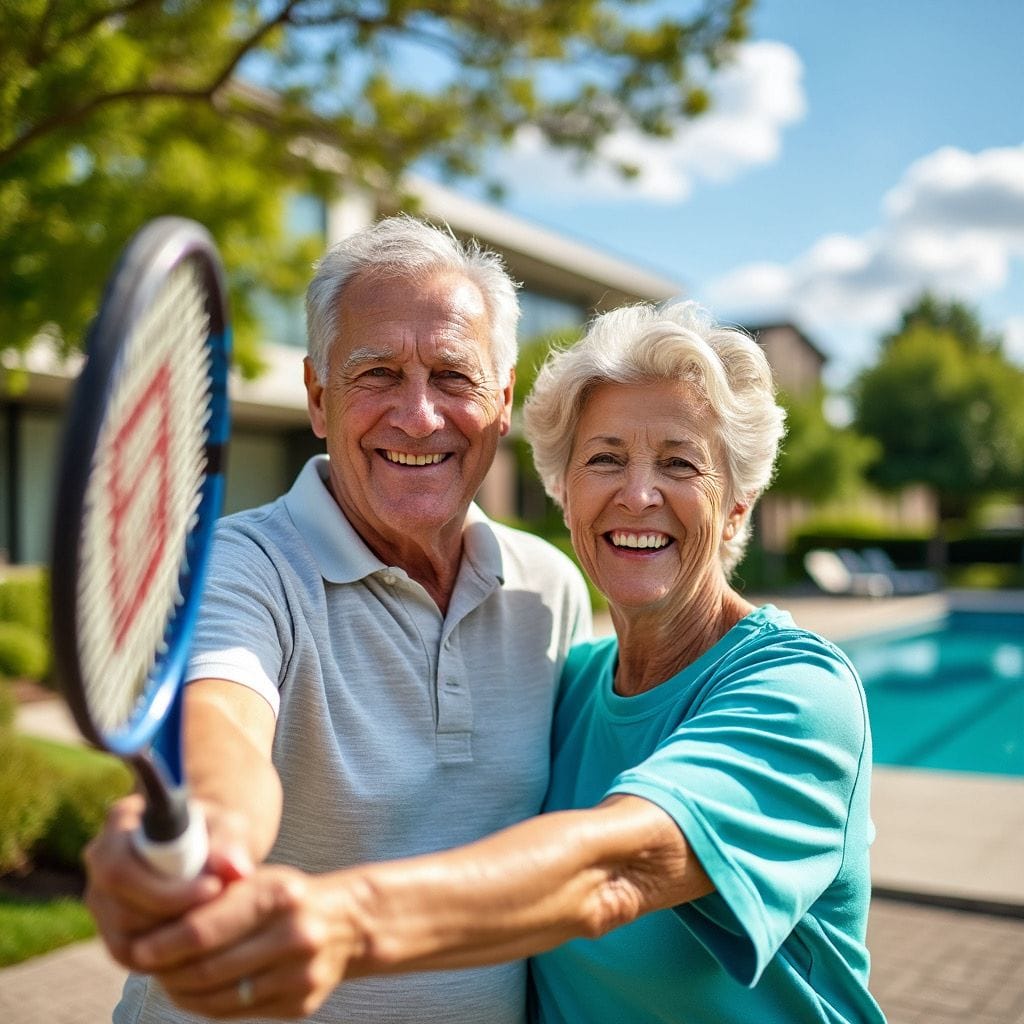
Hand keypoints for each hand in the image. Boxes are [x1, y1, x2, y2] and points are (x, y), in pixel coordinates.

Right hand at [84, 795, 253, 968]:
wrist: (210, 847)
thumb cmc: (216, 831)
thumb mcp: (228, 828)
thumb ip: (229, 845)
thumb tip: (236, 869)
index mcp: (120, 823)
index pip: (120, 868)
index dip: (164, 889)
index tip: (213, 888)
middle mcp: (100, 862)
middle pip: (120, 910)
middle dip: (174, 917)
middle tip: (220, 911)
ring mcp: (102, 901)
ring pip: (125, 941)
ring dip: (174, 938)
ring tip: (216, 921)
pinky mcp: (113, 933)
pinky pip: (134, 957)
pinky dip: (170, 954)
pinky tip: (203, 941)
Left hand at [130, 865, 361, 1018]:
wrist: (347, 924)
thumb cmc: (287, 897)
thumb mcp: (260, 880)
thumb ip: (216, 896)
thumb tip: (154, 923)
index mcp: (280, 893)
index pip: (204, 927)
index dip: (165, 942)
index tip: (138, 947)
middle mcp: (293, 934)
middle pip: (207, 967)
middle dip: (167, 971)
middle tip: (144, 966)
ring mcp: (299, 974)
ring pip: (218, 997)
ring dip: (182, 992)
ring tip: (166, 979)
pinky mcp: (299, 1004)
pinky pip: (237, 1011)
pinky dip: (207, 1004)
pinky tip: (195, 991)